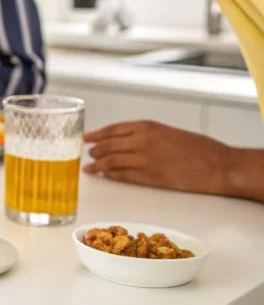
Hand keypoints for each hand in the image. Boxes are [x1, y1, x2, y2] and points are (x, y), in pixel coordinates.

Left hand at [84, 121, 234, 195]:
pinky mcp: (150, 177)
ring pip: (112, 161)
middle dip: (95, 150)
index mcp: (147, 127)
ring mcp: (145, 159)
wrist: (218, 165)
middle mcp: (142, 141)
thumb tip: (127, 141)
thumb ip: (147, 135)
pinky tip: (106, 176)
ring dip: (98, 165)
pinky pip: (124, 176)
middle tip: (88, 154)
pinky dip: (111, 176)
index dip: (97, 134)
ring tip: (91, 167)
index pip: (113, 129)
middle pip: (108, 145)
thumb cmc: (199, 148)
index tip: (85, 138)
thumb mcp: (169, 132)